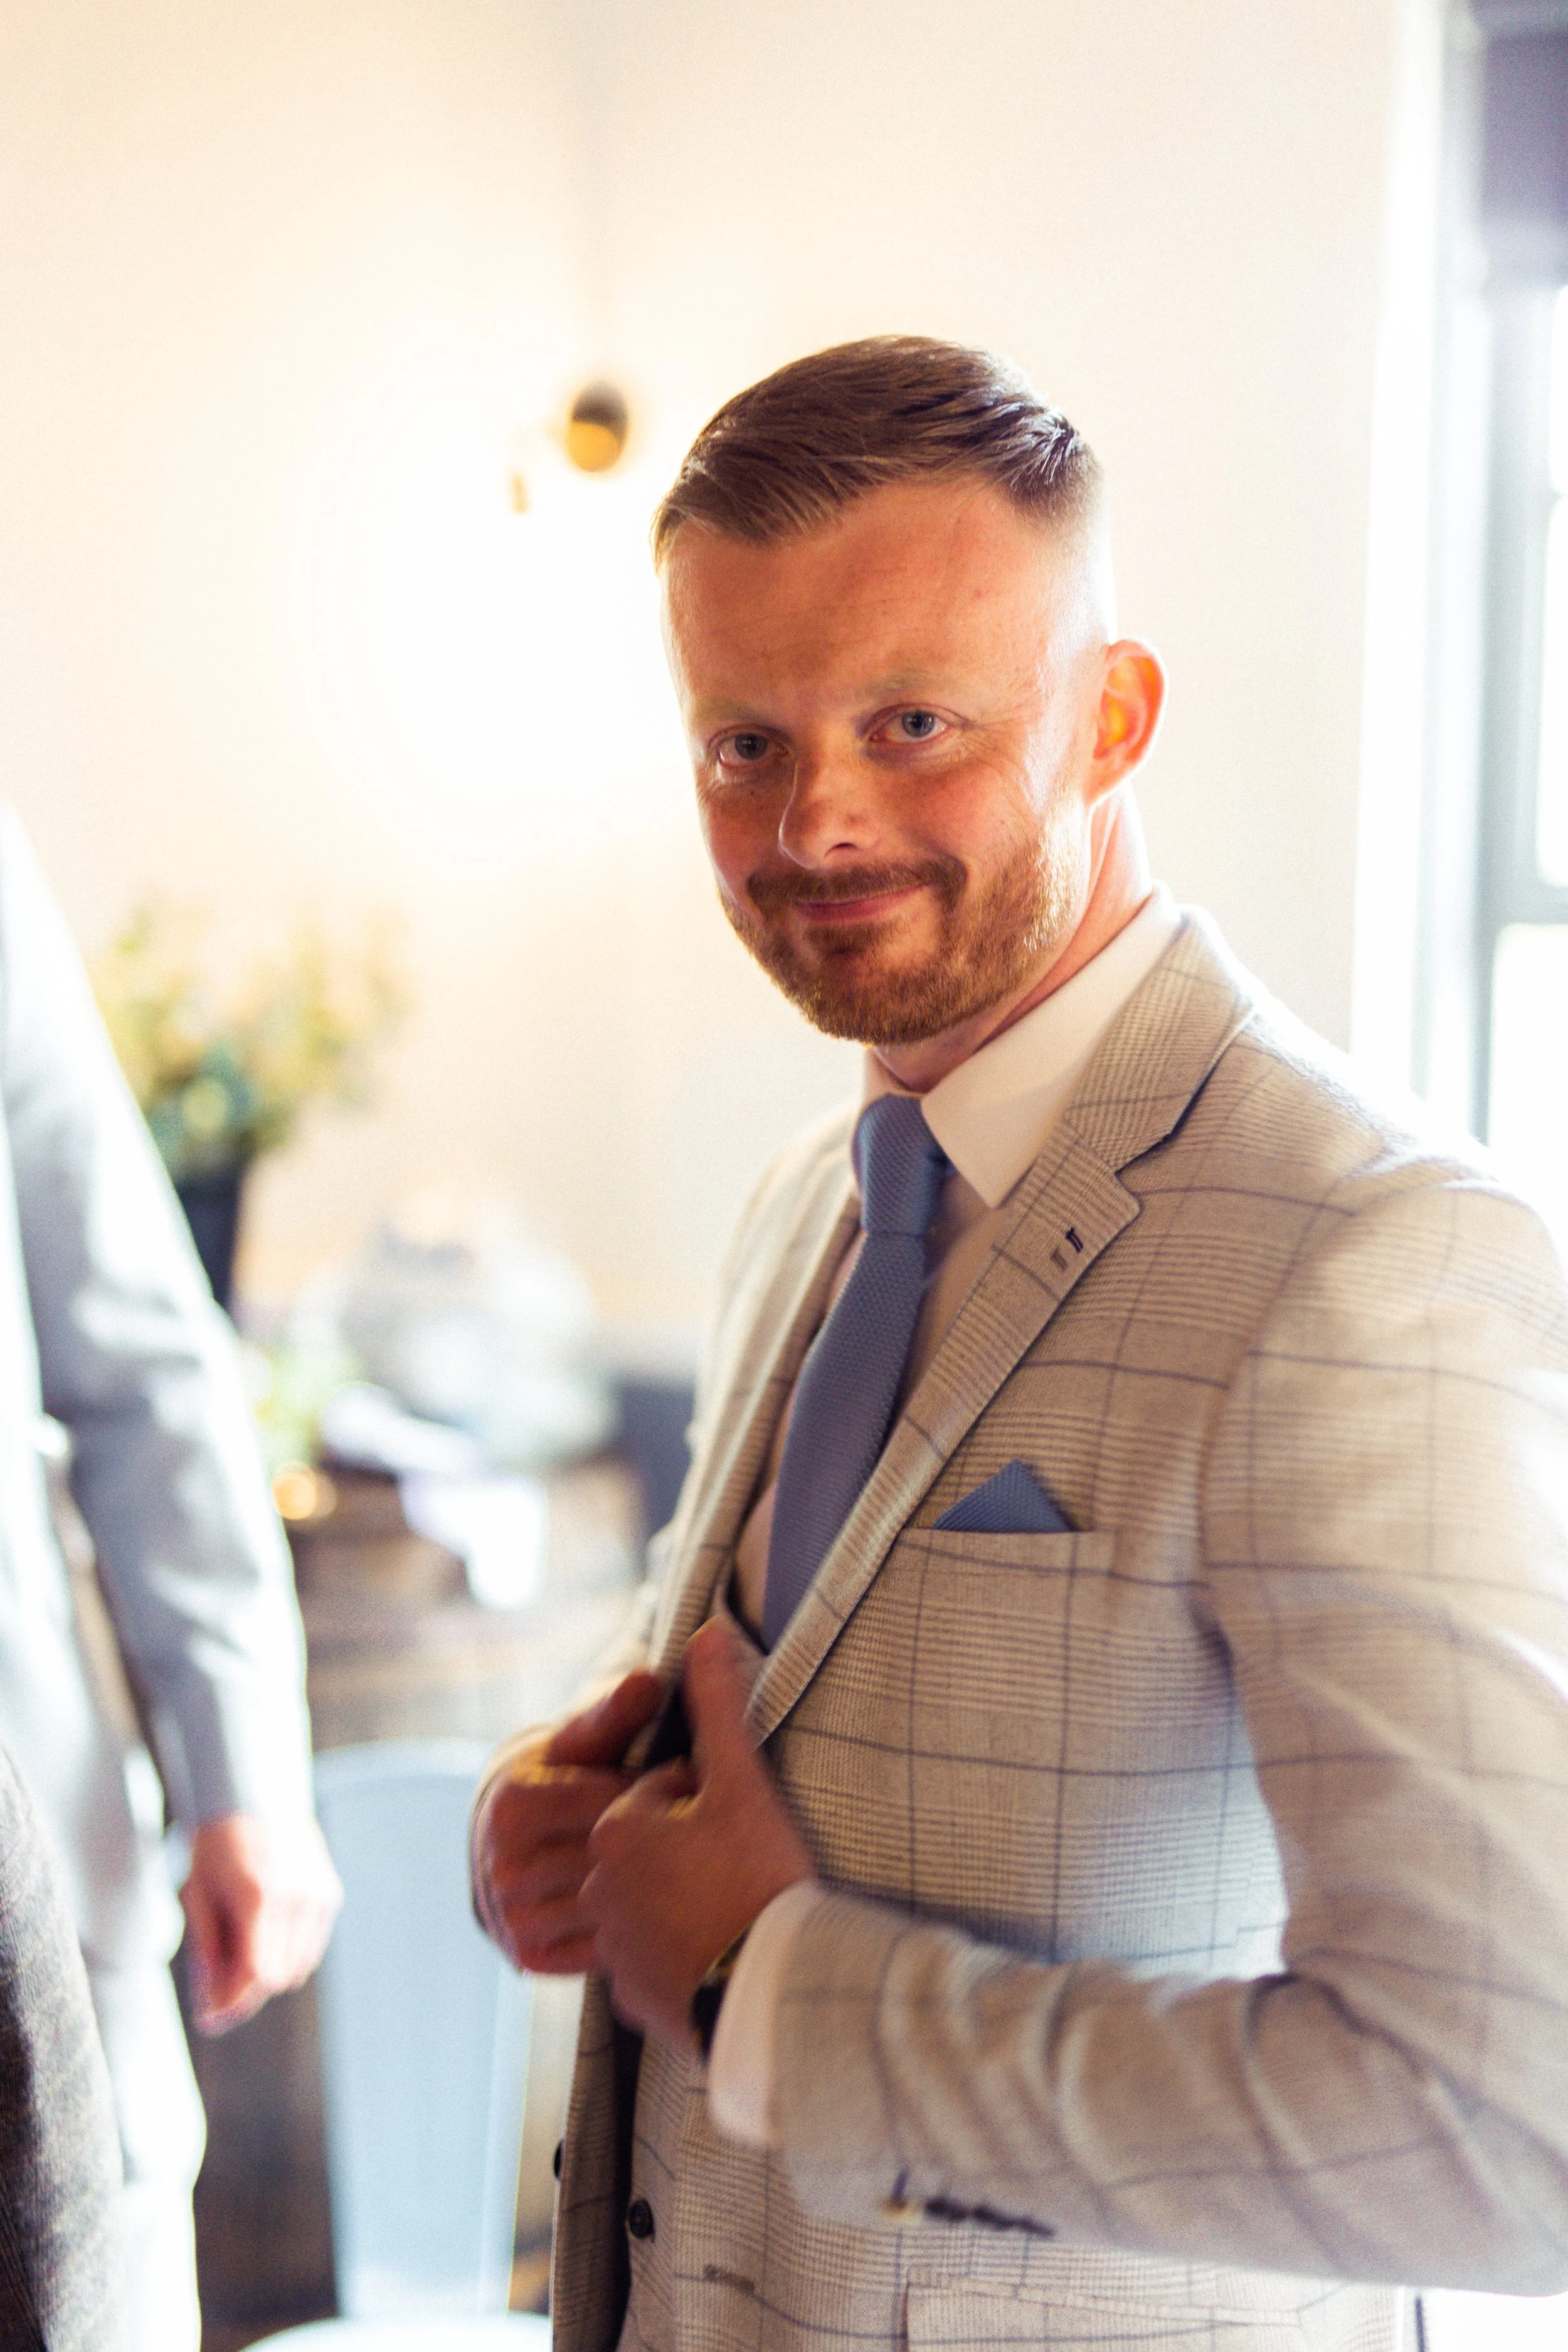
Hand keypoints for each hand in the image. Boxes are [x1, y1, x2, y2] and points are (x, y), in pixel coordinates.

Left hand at [181, 1812, 342, 2035]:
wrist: (254, 1795)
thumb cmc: (218, 1846)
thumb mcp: (197, 1898)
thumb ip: (207, 1954)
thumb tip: (212, 2006)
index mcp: (259, 1897)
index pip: (256, 1975)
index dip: (231, 2004)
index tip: (208, 2018)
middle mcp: (296, 1898)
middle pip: (278, 1979)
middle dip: (245, 1993)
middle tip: (216, 1991)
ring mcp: (318, 1895)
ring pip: (297, 1968)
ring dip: (267, 1974)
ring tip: (239, 1952)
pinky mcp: (329, 1893)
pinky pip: (309, 1947)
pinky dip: (286, 1954)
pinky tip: (264, 1934)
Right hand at [472, 1670, 664, 1973]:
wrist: (516, 1834)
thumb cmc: (566, 1773)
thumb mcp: (587, 1738)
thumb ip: (617, 1711)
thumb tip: (648, 1680)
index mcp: (514, 1805)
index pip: (609, 1803)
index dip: (653, 1792)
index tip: (684, 1785)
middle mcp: (503, 1865)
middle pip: (608, 1860)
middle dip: (656, 1844)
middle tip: (690, 1832)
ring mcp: (511, 1916)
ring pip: (606, 1908)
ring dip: (647, 1893)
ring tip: (674, 1868)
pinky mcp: (526, 1956)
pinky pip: (595, 1948)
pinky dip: (628, 1931)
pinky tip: (650, 1909)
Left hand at [580, 1618, 813, 2047]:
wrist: (771, 1991)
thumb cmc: (757, 1877)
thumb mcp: (741, 1781)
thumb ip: (718, 1704)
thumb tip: (709, 1631)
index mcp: (616, 1828)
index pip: (667, 1795)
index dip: (713, 1804)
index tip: (743, 1827)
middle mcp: (598, 1887)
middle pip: (659, 1849)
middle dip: (696, 1851)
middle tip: (746, 1868)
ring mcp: (613, 1948)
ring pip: (658, 1904)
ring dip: (692, 1902)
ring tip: (741, 1913)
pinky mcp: (633, 1999)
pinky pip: (660, 1963)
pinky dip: (688, 1958)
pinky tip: (727, 1957)